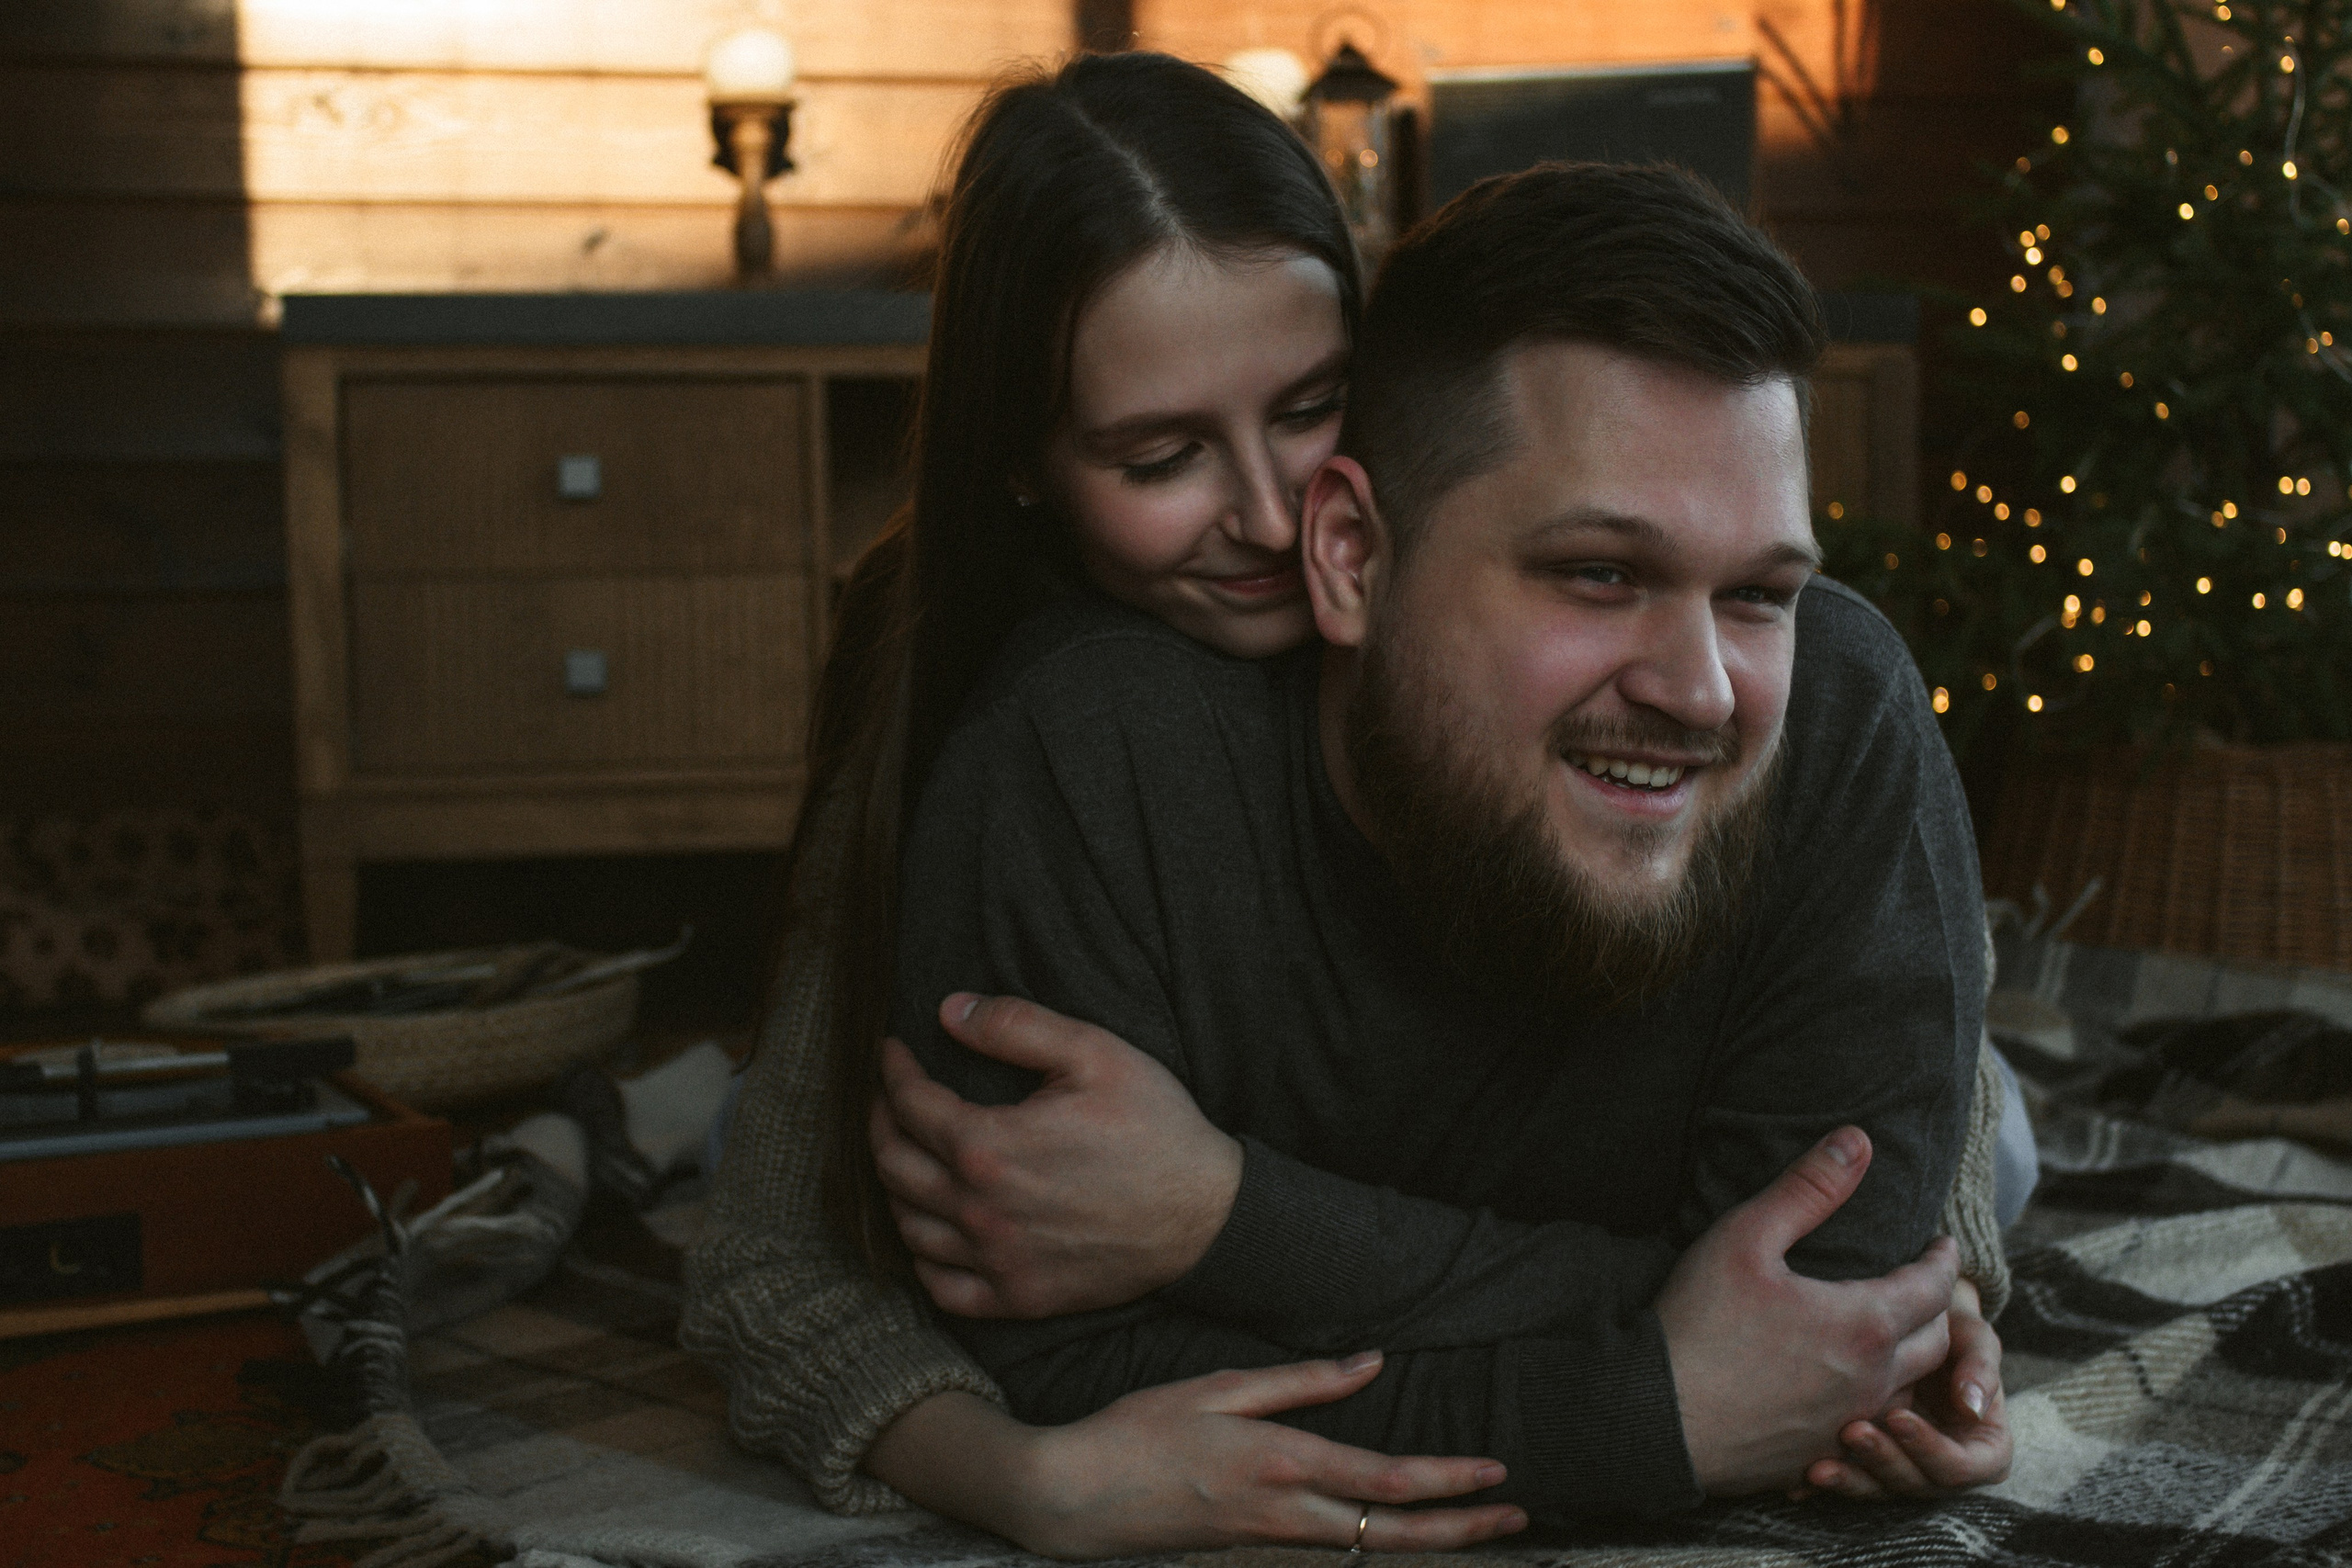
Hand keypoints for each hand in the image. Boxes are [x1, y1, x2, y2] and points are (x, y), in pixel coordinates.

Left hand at [870, 993, 1244, 1317]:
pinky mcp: (1019, 1298)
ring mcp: (996, 1261)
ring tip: (906, 1154)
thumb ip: (1016, 1025)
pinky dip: (922, 1257)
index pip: (909, 1104)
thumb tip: (947, 1010)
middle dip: (881, 1120)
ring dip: (895, 1185)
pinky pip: (941, 1287)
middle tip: (890, 1096)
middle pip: (893, 1164)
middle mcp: (980, 1210)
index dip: (893, 1070)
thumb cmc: (1155, 1128)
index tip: (893, 1051)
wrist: (1207, 1215)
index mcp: (988, 1147)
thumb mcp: (1095, 1053)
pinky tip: (931, 1230)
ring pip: (908, 1226)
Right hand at [1005, 1353, 1527, 1557]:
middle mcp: (1286, 1513)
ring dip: (1428, 1537)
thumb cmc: (1139, 1432)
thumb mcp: (1218, 1388)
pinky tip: (1398, 1523)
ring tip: (1477, 1524)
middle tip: (1519, 1518)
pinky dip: (1379, 1537)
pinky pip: (1334, 1546)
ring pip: (1369, 1546)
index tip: (1498, 1472)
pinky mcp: (1254, 1545)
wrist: (1074, 1501)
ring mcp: (1270, 1538)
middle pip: (1393, 1534)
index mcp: (1281, 1464)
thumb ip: (1301, 1382)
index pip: (1385, 1481)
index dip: (1449, 1482)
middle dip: (1462, 1530)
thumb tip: (1371, 1364)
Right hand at [1658, 1127, 1961, 1496]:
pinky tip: (1853, 1389)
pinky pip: (1873, 1429)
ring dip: (1915, 1360)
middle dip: (1940, 1309)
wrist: (1656, 1417)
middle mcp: (1871, 1381)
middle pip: (1937, 1344)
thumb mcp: (1746, 1237)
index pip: (1934, 1288)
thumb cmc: (1699, 1323)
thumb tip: (1858, 1139)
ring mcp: (1849, 1426)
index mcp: (1863, 1324)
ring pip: (1911, 1391)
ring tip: (1896, 1335)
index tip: (1943, 1245)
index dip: (1943, 1261)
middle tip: (1927, 1286)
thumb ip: (1808, 1188)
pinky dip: (1879, 1402)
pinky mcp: (1823, 1457)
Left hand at [1798, 1276, 2012, 1498]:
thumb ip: (1979, 1368)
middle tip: (1852, 1430)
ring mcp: (1906, 1467)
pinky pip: (1849, 1478)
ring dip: (1850, 1478)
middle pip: (1917, 1482)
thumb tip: (1972, 1407)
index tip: (1898, 1416)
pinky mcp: (1870, 1463)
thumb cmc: (1953, 1327)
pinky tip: (1797, 1477)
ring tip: (1818, 1465)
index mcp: (1983, 1450)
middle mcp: (1944, 1466)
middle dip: (1884, 1460)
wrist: (1913, 1322)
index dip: (1930, 1447)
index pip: (1961, 1467)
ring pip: (1879, 1488)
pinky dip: (1825, 1481)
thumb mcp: (1974, 1337)